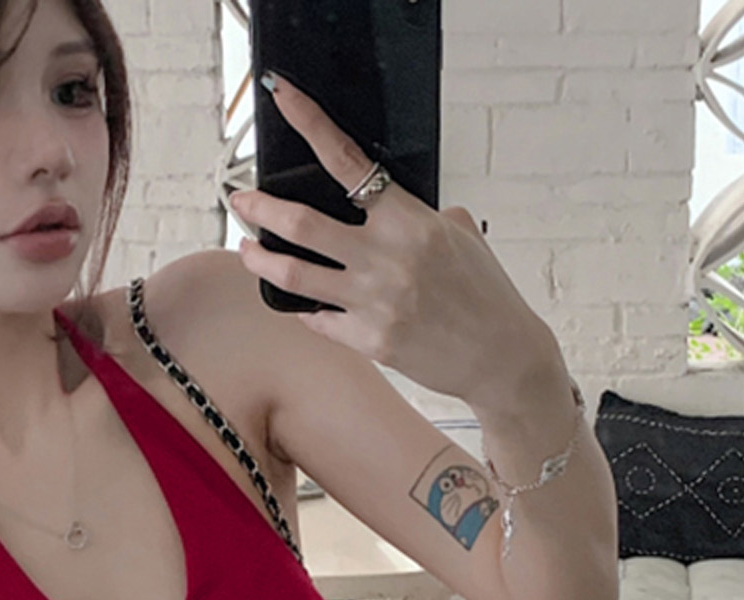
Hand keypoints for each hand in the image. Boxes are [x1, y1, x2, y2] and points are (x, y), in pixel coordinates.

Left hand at [227, 70, 552, 401]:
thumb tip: (394, 209)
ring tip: (248, 251)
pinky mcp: (368, 341)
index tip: (283, 97)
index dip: (309, 124)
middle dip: (259, 209)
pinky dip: (302, 307)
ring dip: (260, 260)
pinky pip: (317, 319)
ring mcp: (373, 301)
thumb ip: (423, 217)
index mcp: (409, 220)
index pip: (348, 161)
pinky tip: (294, 300)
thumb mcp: (462, 239)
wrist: (502, 357)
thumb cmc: (485, 296)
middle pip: (301, 223)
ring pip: (293, 274)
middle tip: (240, 201)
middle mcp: (385, 257)